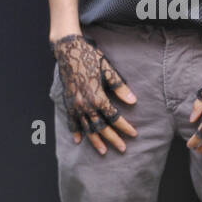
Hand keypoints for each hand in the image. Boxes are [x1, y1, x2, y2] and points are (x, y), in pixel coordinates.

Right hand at [51, 34, 137, 154]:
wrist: (68, 50)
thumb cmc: (90, 57)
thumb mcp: (108, 69)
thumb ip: (119, 87)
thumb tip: (133, 101)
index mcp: (97, 97)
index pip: (114, 117)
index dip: (124, 127)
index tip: (134, 133)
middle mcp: (85, 104)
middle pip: (101, 127)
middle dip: (113, 139)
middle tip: (123, 148)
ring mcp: (75, 105)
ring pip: (87, 128)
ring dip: (96, 140)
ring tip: (104, 151)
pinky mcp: (68, 103)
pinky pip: (71, 121)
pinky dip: (75, 131)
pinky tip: (78, 140)